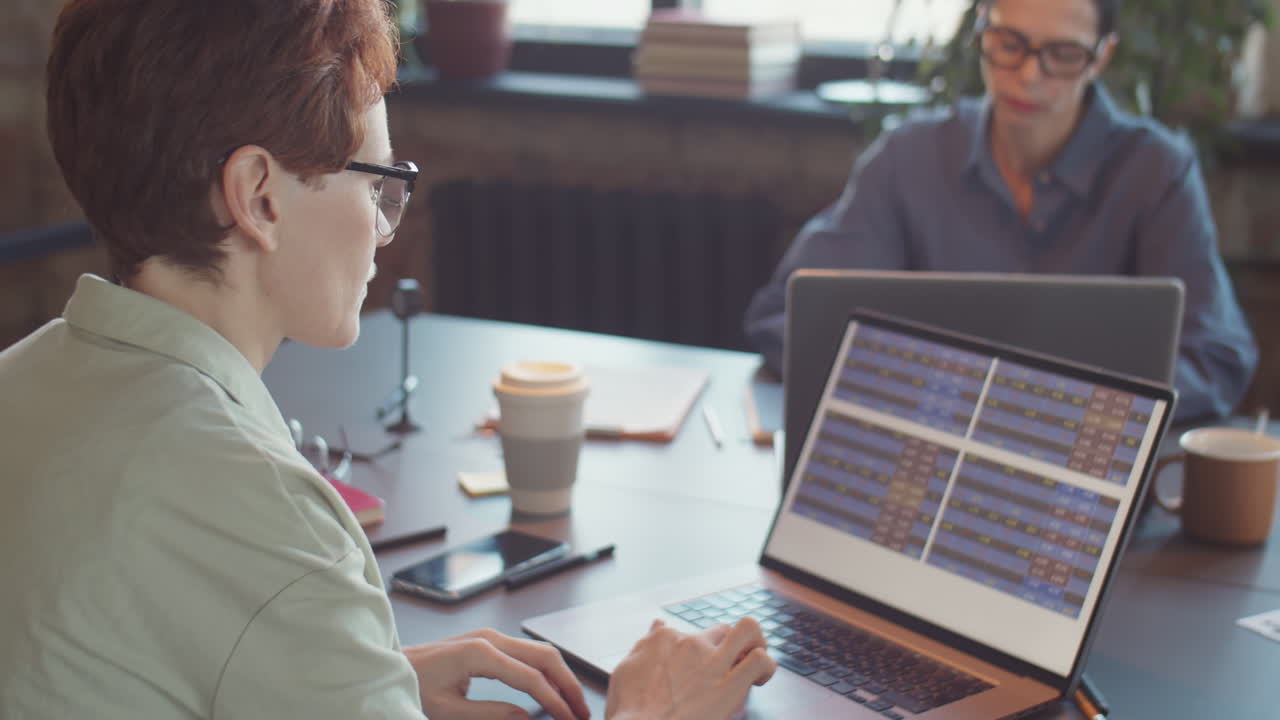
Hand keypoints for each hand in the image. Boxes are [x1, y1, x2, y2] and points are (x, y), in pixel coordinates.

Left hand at [404, 628, 589, 719]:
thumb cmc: (413, 685)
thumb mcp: (448, 710)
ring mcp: (491, 636)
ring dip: (561, 675)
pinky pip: (527, 652)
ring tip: (572, 702)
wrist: (394, 666)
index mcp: (480, 653)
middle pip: (545, 656)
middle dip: (568, 684)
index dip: (554, 700)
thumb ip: (489, 714)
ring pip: (540, 651)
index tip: (568, 719)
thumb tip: (525, 718)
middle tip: (581, 711)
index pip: (531, 677)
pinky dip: (546, 669)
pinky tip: (552, 687)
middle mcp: (490, 638)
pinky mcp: (489, 642)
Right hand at [605, 617, 776, 719]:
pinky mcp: (729, 685)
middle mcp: (690, 643)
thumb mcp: (626, 669)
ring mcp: (711, 661)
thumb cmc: (629, 710)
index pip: (689, 634)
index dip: (695, 654)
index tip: (692, 673)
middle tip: (730, 666)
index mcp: (664, 639)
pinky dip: (766, 666)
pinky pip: (759, 661)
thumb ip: (645, 645)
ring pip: (748, 629)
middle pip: (722, 630)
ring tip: (753, 660)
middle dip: (729, 645)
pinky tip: (759, 680)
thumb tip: (658, 625)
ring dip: (756, 641)